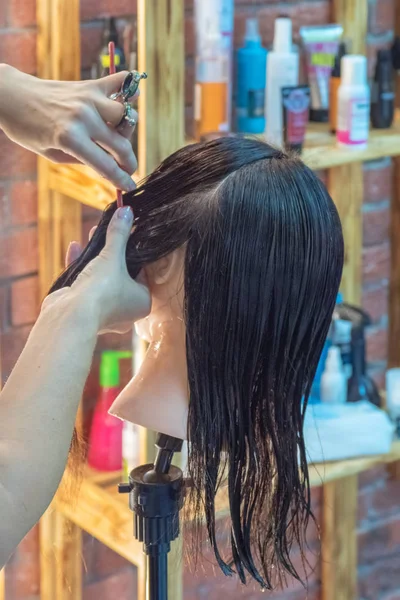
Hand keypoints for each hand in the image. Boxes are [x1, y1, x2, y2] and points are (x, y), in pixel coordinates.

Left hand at [0, 64, 137, 190]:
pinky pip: (120, 82)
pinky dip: (130, 89)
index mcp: (70, 139)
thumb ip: (83, 159)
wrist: (13, 96)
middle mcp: (83, 118)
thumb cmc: (28, 129)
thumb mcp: (53, 154)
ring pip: (126, 117)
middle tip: (128, 168)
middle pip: (121, 145)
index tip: (130, 186)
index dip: (122, 180)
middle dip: (129, 162)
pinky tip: (133, 98)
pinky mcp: (90, 85)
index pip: (106, 165)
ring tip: (119, 138)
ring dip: (126, 131)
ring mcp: (89, 99)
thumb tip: (110, 166)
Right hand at [43, 206, 150, 331]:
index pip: (142, 273)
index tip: (126, 236)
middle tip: (107, 231)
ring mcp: (103, 312)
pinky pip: (85, 285)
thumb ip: (119, 234)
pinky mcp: (83, 310)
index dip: (133, 253)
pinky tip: (74, 247)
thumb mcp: (113, 256)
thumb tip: (127, 211)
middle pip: (120, 275)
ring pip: (101, 279)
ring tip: (92, 235)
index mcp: (142, 303)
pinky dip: (80, 266)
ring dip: (95, 257)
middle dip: (111, 252)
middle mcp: (126, 311)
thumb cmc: (102, 290)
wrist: (71, 316)